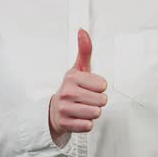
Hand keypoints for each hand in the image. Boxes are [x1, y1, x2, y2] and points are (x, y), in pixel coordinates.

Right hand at [49, 28, 107, 143]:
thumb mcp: (78, 69)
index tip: (89, 87)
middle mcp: (67, 92)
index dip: (99, 88)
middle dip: (97, 101)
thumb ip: (84, 50)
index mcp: (72, 77)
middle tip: (86, 99)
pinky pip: (88, 125)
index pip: (102, 85)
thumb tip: (82, 31)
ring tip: (83, 108)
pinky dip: (86, 123)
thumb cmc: (71, 89)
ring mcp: (65, 108)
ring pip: (96, 113)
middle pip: (102, 100)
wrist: (54, 110)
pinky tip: (79, 117)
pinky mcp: (66, 124)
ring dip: (92, 112)